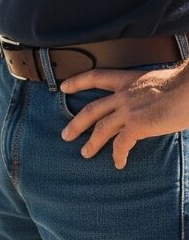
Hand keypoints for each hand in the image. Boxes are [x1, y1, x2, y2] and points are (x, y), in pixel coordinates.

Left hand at [60, 63, 188, 167]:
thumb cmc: (182, 85)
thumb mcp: (156, 82)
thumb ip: (145, 92)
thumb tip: (149, 103)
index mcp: (127, 80)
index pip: (95, 77)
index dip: (77, 81)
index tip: (63, 86)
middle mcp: (123, 95)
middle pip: (91, 109)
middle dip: (76, 123)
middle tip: (65, 134)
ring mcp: (128, 111)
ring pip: (101, 128)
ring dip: (91, 143)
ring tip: (84, 153)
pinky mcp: (138, 125)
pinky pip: (122, 143)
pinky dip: (118, 155)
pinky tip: (118, 163)